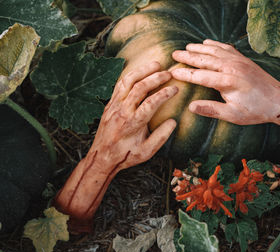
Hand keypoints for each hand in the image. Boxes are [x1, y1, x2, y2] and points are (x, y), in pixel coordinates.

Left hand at [54, 62, 177, 232]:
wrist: (102, 156)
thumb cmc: (126, 155)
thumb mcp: (147, 152)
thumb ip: (161, 136)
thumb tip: (173, 121)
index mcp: (133, 124)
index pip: (151, 103)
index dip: (164, 94)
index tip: (175, 88)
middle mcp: (122, 111)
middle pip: (139, 88)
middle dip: (156, 78)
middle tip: (168, 73)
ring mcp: (114, 105)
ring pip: (127, 81)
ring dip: (142, 70)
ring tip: (156, 64)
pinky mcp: (110, 103)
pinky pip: (120, 84)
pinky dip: (130, 75)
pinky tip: (140, 71)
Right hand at [171, 39, 279, 124]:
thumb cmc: (256, 111)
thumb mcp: (233, 115)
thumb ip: (211, 110)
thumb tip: (191, 106)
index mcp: (228, 82)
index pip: (200, 76)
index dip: (185, 74)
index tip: (172, 72)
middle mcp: (232, 67)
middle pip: (205, 59)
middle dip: (188, 57)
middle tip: (174, 54)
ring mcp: (239, 61)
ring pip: (215, 51)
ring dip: (199, 48)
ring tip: (187, 47)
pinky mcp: (244, 60)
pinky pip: (226, 48)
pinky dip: (215, 45)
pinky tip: (207, 43)